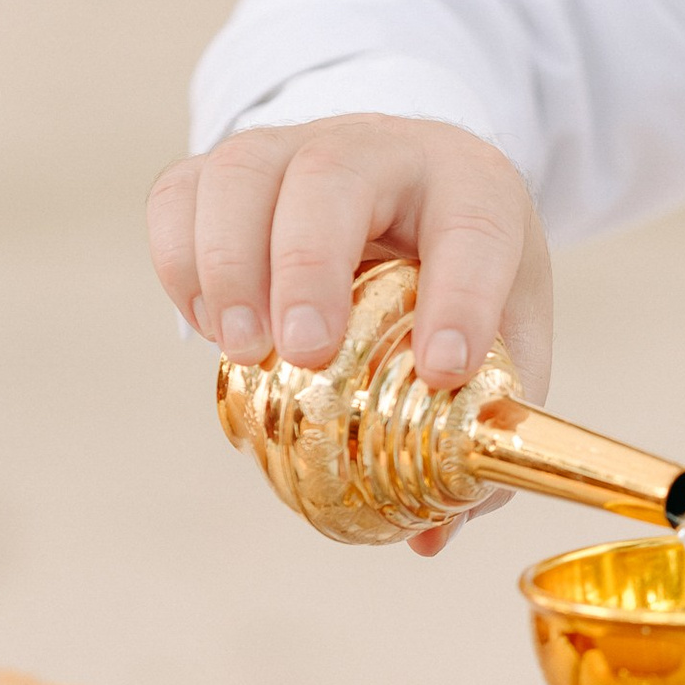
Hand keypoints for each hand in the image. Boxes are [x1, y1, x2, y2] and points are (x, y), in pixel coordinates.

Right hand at [148, 115, 551, 554]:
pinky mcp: (227, 170)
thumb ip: (480, 427)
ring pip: (243, 172)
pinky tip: (209, 332)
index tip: (446, 369)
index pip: (477, 225)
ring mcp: (294, 148)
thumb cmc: (460, 272)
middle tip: (303, 355)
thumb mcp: (504, 332)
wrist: (406, 193)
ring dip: (229, 266)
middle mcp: (381, 148)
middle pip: (334, 172)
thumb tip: (429, 537)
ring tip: (243, 353)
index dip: (464, 295)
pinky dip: (180, 263)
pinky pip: (181, 196)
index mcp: (473, 184)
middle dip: (310, 265)